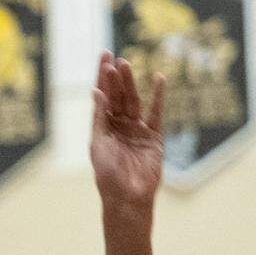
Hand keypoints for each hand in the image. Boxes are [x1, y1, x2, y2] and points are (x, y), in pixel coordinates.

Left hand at [89, 52, 164, 214]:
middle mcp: (119, 126)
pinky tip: (158, 79)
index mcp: (102, 127)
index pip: (102, 96)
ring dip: (131, 83)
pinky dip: (158, 97)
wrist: (128, 197)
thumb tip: (96, 91)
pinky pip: (156, 113)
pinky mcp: (153, 137)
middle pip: (118, 96)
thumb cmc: (107, 175)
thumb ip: (99, 118)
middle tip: (116, 59)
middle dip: (116, 78)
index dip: (102, 77)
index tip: (104, 56)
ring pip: (133, 101)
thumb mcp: (98, 144)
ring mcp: (136, 130)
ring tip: (127, 64)